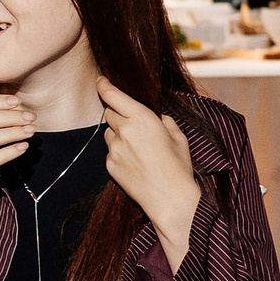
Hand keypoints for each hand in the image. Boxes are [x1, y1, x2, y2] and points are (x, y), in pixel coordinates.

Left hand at [98, 79, 200, 268]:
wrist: (170, 199)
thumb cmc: (178, 167)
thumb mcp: (178, 137)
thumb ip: (164, 122)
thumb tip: (157, 118)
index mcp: (142, 118)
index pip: (113, 96)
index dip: (104, 86)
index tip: (101, 81)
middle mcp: (124, 130)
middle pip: (109, 113)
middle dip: (118, 114)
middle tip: (133, 124)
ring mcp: (114, 149)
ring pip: (109, 133)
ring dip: (118, 135)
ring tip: (138, 150)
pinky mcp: (110, 165)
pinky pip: (110, 152)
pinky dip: (119, 153)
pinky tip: (136, 164)